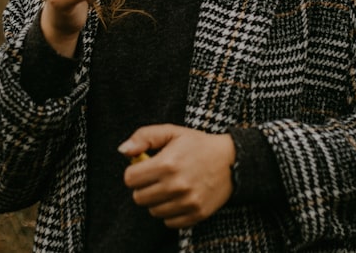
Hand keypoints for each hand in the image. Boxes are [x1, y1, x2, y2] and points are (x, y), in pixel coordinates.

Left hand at [120, 124, 235, 228]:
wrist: (232, 160)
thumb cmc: (198, 144)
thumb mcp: (172, 132)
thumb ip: (144, 137)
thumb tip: (123, 151)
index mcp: (167, 164)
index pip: (130, 179)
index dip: (134, 172)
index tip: (144, 167)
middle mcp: (176, 185)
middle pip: (138, 198)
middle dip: (143, 187)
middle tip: (156, 178)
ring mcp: (187, 202)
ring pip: (153, 211)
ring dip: (156, 200)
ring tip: (169, 187)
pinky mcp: (196, 214)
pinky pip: (169, 222)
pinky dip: (170, 212)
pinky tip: (178, 198)